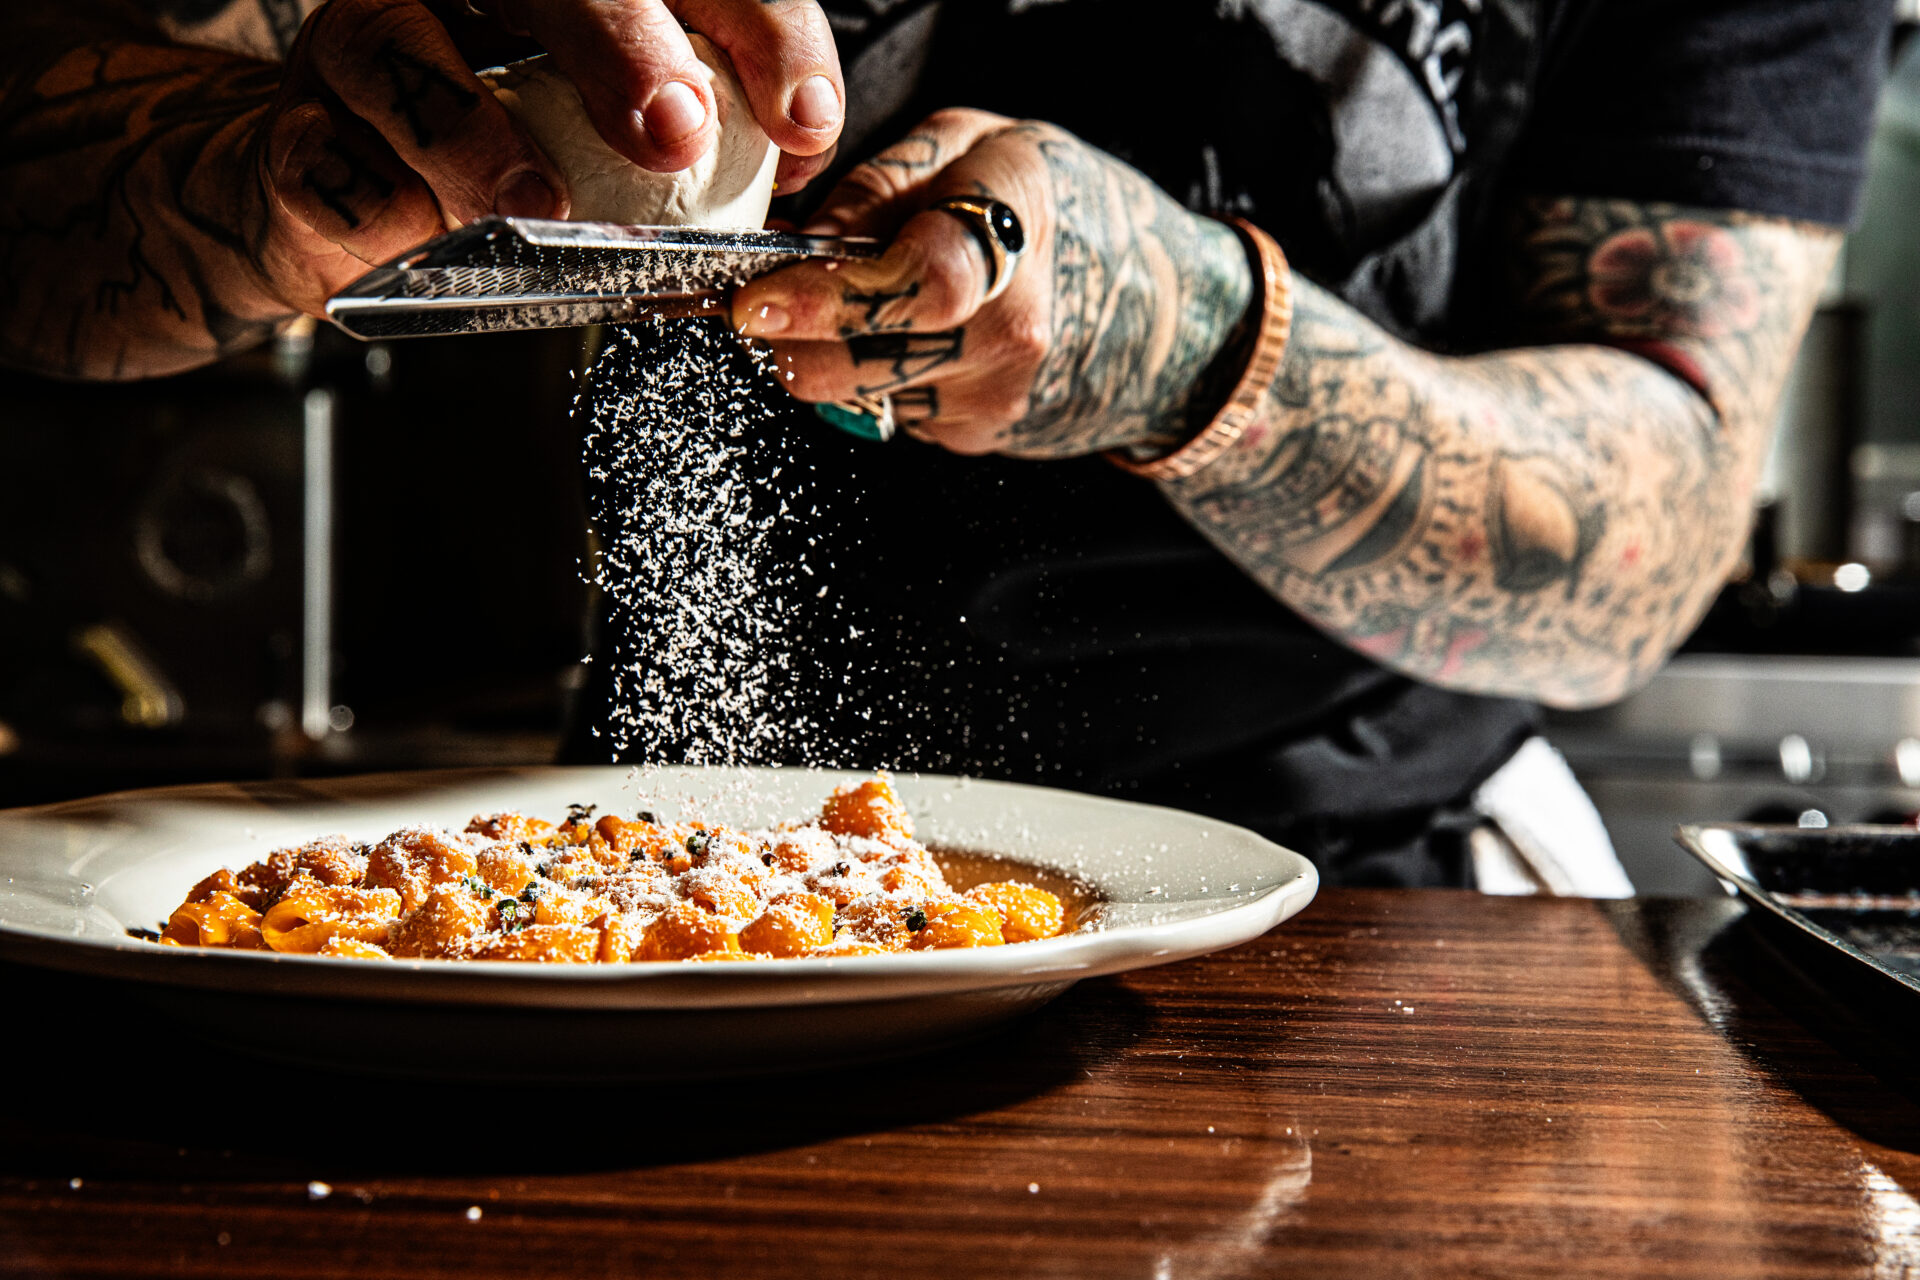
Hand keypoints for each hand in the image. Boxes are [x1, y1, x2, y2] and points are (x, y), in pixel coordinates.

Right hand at [250, 0, 842, 315]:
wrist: (337, 200)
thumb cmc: (500, 158)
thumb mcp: (612, 142)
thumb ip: (693, 138)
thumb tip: (801, 161)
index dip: (753, 27)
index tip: (805, 121)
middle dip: (616, 43)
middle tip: (675, 127)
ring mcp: (360, 51)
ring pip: (395, 50)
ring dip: (472, 131)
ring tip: (539, 201)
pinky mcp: (292, 136)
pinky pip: (318, 158)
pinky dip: (371, 199)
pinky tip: (410, 228)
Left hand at [730, 109, 1252, 457]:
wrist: (1161, 310)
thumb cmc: (1061, 209)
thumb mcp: (979, 146)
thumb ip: (883, 184)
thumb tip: (797, 241)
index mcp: (1019, 218)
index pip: (921, 278)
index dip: (828, 295)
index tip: (758, 299)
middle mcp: (1019, 318)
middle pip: (871, 355)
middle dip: (795, 337)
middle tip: (765, 307)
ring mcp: (1002, 389)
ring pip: (862, 392)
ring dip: (827, 356)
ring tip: (850, 310)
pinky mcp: (981, 435)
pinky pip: (890, 409)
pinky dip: (875, 377)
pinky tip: (913, 342)